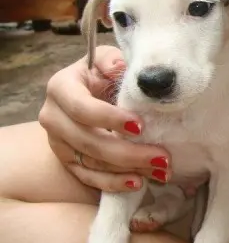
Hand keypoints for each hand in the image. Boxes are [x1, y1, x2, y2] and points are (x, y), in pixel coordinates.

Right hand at [38, 45, 171, 191]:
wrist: (89, 93)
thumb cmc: (103, 74)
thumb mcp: (107, 60)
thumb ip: (113, 61)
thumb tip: (120, 67)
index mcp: (61, 88)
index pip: (81, 107)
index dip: (109, 118)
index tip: (140, 126)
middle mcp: (53, 117)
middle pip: (88, 141)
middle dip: (128, 152)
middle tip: (162, 157)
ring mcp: (58, 143)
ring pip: (92, 162)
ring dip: (129, 169)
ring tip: (161, 170)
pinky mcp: (68, 162)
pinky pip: (89, 178)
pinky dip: (114, 183)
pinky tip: (138, 183)